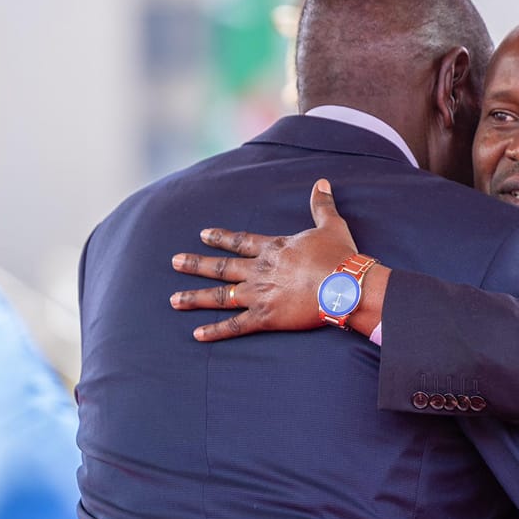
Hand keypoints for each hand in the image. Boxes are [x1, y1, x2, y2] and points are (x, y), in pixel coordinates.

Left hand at [170, 179, 382, 340]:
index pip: (240, 242)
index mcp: (273, 249)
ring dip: (196, 297)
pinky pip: (235, 326)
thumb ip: (321, 205)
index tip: (203, 235)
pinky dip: (216, 331)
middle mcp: (259, 270)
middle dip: (196, 264)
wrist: (344, 285)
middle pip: (221, 267)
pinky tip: (197, 335)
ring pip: (220, 296)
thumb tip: (322, 182)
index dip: (220, 238)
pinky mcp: (265, 317)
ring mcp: (259, 294)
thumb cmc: (339, 256)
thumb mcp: (331, 226)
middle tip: (174, 262)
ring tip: (174, 300)